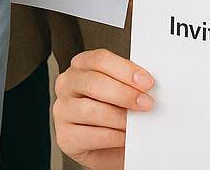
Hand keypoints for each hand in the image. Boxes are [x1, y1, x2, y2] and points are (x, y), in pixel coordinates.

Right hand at [52, 48, 153, 169]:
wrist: (107, 150)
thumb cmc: (112, 116)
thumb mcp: (119, 93)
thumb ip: (128, 84)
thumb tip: (146, 85)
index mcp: (81, 66)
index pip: (99, 59)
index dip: (125, 70)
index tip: (146, 82)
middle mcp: (67, 85)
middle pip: (92, 82)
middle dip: (123, 93)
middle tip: (145, 103)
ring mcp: (63, 110)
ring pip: (90, 109)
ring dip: (119, 118)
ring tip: (135, 124)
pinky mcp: (66, 136)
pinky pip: (92, 136)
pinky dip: (114, 137)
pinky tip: (124, 137)